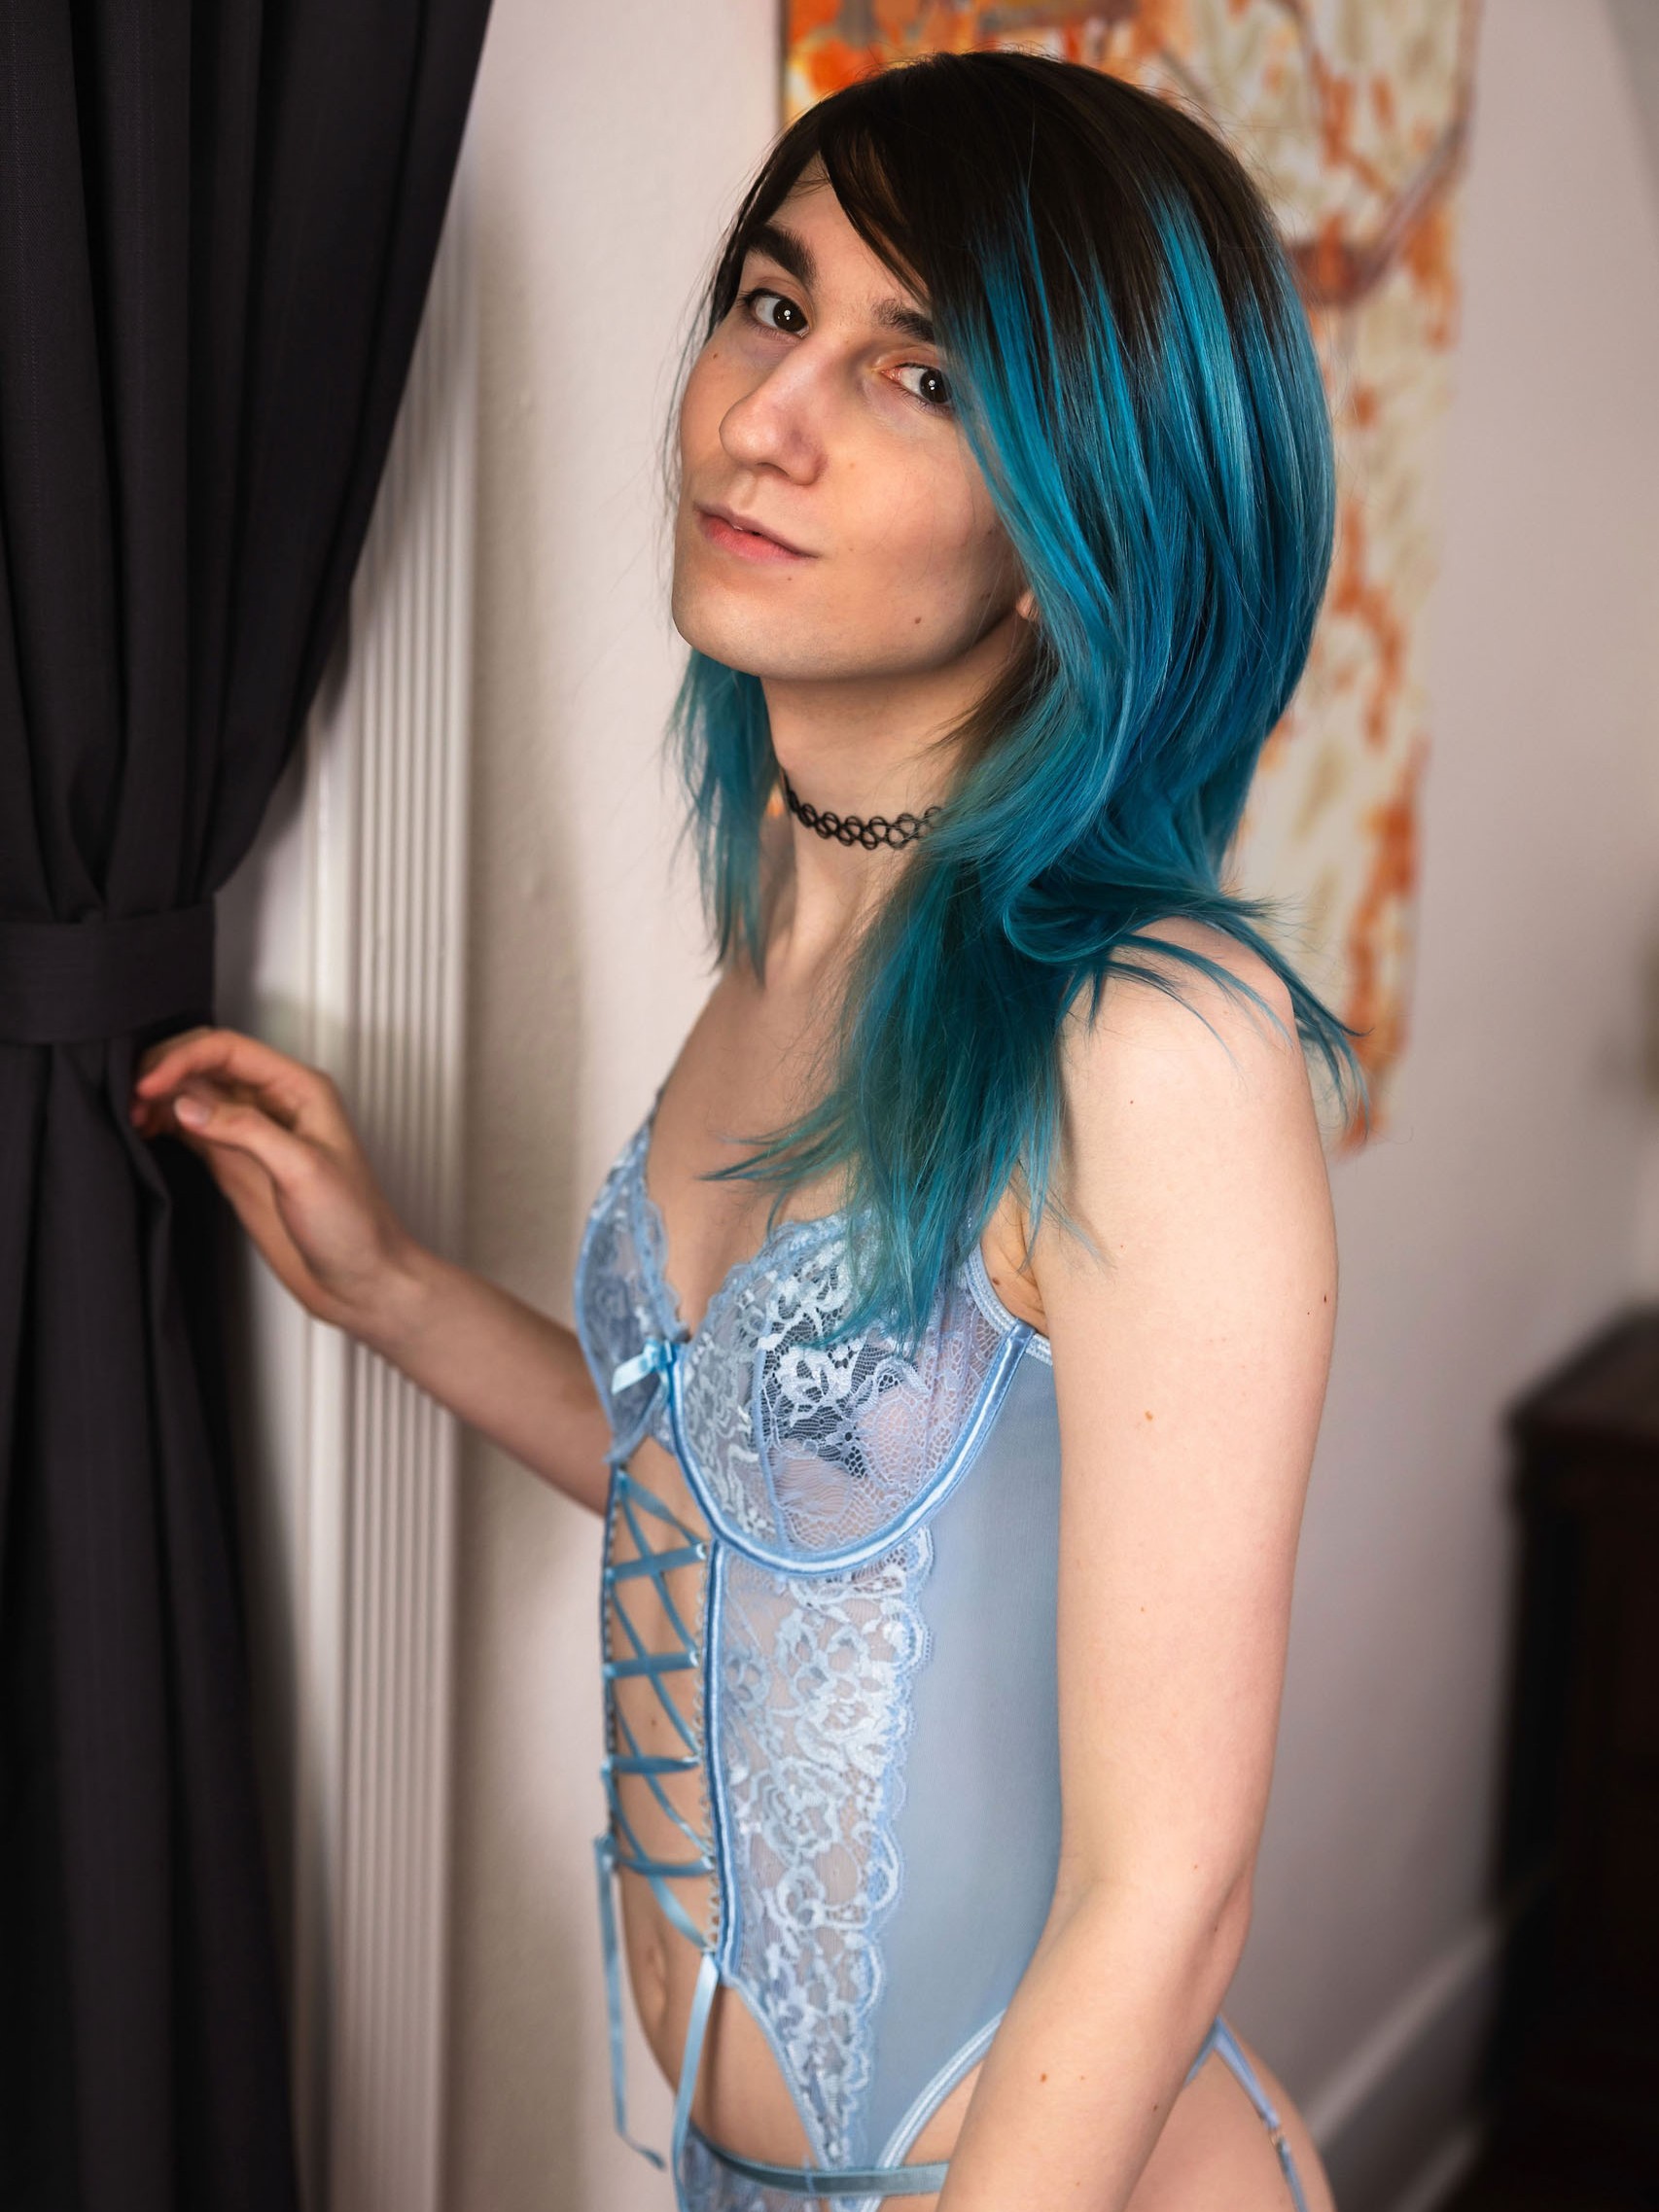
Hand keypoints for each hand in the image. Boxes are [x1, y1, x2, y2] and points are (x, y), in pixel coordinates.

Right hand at [130, 1025, 422, 1336]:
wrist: (360, 1280)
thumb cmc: (354, 1226)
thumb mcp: (302, 1171)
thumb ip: (246, 1131)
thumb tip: (189, 1104)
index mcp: (300, 1089)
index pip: (228, 1049)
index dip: (182, 1058)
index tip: (148, 1084)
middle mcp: (275, 1103)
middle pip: (206, 1063)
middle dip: (164, 1072)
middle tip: (130, 1098)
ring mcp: (252, 1133)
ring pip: (194, 1094)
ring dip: (159, 1098)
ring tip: (130, 1117)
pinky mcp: (236, 1162)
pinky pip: (192, 1128)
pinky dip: (164, 1124)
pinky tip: (145, 1131)